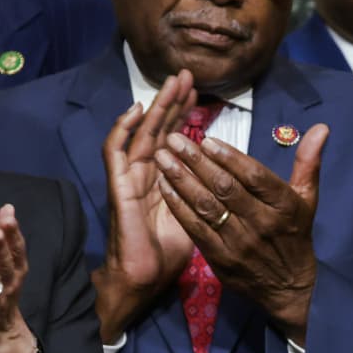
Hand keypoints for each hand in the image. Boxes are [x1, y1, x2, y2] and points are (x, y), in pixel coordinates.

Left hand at [0, 203, 37, 352]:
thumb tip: (5, 215)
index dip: (13, 232)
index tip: (8, 213)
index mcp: (14, 275)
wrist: (1, 340)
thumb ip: (4, 247)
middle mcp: (9, 287)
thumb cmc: (0, 300)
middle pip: (9, 264)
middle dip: (5, 246)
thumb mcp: (4, 273)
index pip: (16, 250)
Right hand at [96, 75, 199, 338]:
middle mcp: (149, 172)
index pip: (177, 138)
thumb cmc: (170, 251)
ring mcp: (132, 176)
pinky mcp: (119, 185)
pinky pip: (115, 151)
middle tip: (187, 76)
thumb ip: (213, 195)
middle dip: (173, 102)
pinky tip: (136, 109)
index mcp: (168, 178)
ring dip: (155, 107)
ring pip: (142, 132)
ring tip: (170, 84)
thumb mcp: (202, 217)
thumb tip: (238, 184)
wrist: (144, 276)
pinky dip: (122, 128)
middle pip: (161, 128)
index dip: (186, 116)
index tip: (201, 94)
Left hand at [155, 123, 325, 344]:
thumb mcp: (308, 199)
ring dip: (181, 180)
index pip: (254, 177)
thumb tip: (321, 127)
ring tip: (163, 158)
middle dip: (196, 161)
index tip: (207, 140)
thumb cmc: (296, 235)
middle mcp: (261, 223)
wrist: (289, 288)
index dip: (230, 158)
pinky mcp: (221, 258)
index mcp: (283, 206)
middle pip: (225, 188)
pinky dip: (179, 206)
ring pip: (206, 206)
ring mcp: (239, 243)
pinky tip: (165, 186)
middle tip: (174, 140)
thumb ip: (309, 162)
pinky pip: (196, 228)